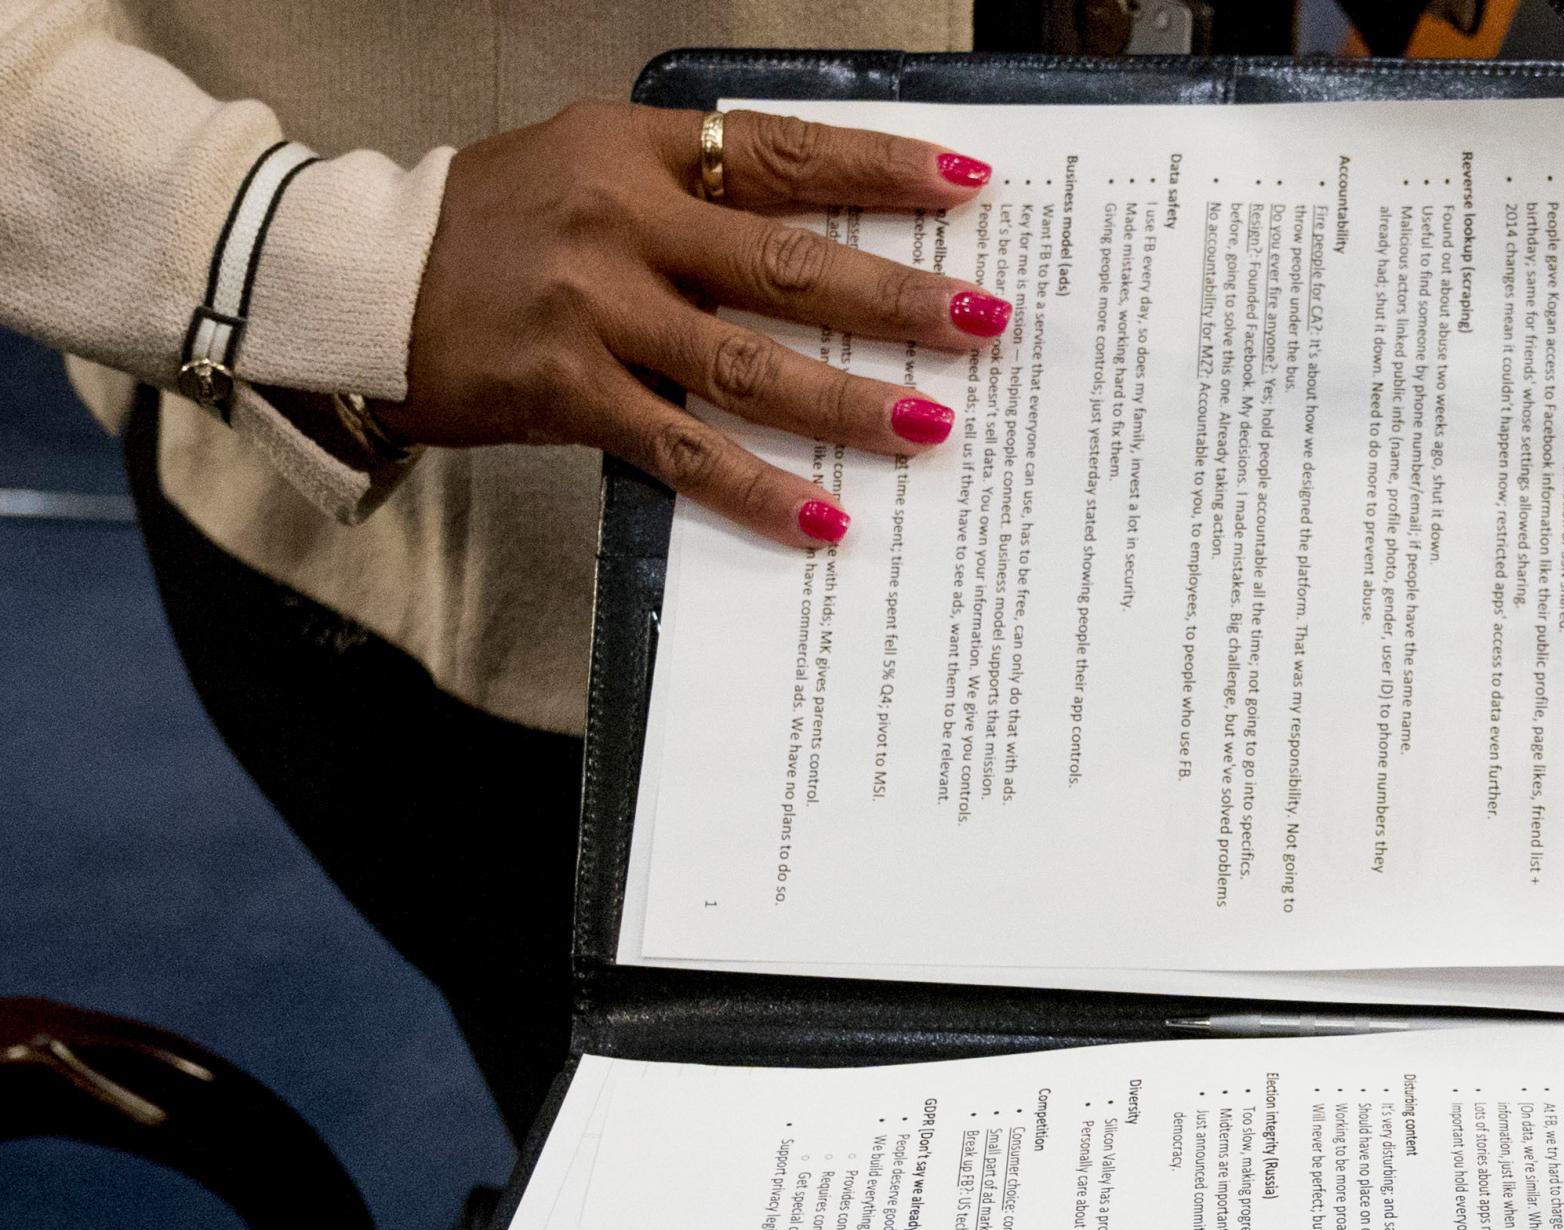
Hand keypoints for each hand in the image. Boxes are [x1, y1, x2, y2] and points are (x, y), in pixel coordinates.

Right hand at [383, 101, 1007, 546]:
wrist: (348, 281)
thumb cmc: (490, 229)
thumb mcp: (586, 169)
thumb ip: (692, 194)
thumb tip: (827, 239)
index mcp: (634, 148)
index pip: (783, 151)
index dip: (881, 168)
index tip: (969, 184)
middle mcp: (620, 220)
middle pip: (786, 260)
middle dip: (897, 296)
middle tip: (985, 321)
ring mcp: (592, 309)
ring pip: (748, 361)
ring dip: (850, 400)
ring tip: (934, 423)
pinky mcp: (564, 391)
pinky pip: (683, 449)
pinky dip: (758, 488)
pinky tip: (825, 516)